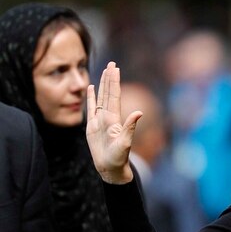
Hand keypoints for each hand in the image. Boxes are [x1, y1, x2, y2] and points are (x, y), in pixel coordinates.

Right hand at [85, 61, 141, 183]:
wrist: (110, 168)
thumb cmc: (118, 158)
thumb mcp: (125, 143)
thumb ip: (130, 127)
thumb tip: (139, 112)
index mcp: (115, 119)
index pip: (114, 96)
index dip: (114, 82)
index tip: (115, 68)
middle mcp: (108, 117)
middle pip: (108, 93)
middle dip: (110, 78)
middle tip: (112, 63)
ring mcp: (100, 120)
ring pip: (100, 98)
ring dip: (101, 85)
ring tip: (103, 71)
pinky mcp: (92, 126)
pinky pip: (90, 108)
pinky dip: (91, 98)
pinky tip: (90, 88)